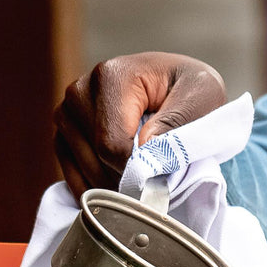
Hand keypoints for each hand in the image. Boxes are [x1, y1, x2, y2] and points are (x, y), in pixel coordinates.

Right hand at [54, 52, 226, 199]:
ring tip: (143, 175)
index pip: (111, 143)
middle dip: (128, 178)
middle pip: (96, 158)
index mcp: (112, 76)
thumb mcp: (202, 98)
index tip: (163, 173)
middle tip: (156, 174)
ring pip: (84, 169)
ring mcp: (67, 113)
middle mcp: (80, 90)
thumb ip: (176, 122)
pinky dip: (96, 189)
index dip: (138, 170)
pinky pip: (71, 175)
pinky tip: (120, 188)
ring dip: (114, 185)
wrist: (179, 90)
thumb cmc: (192, 94)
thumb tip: (143, 148)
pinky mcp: (65, 134)